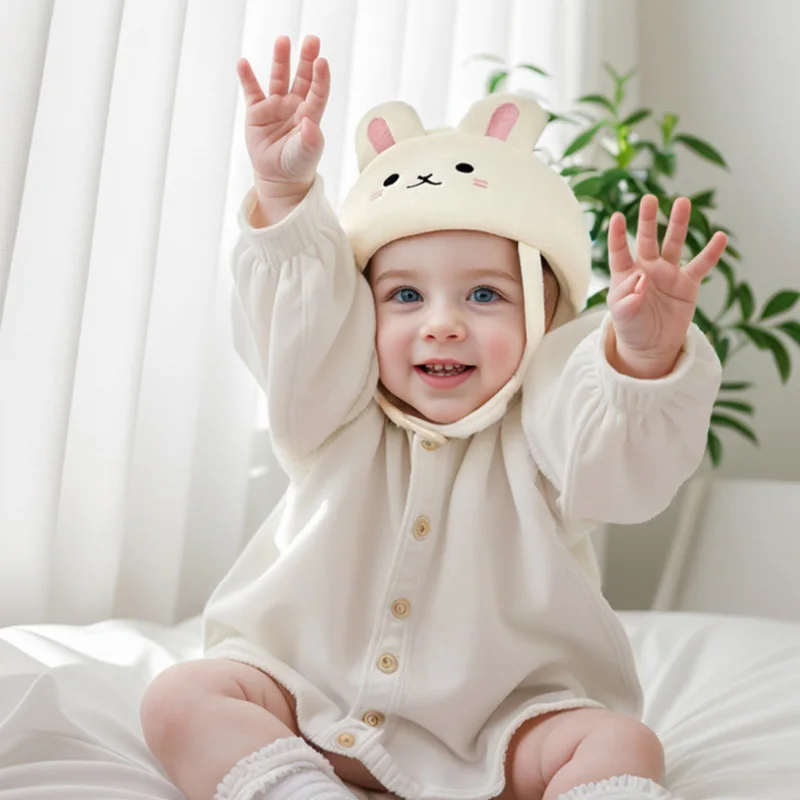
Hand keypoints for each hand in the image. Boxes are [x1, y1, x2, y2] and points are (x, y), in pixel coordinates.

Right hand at [236, 35, 329, 211]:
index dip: (321, 77)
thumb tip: (310, 124)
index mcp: (310, 114)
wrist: (278, 178)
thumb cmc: (297, 165)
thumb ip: (310, 140)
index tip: (322, 61)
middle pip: (303, 77)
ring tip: (283, 40)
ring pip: (279, 78)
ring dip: (281, 59)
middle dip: (307, 59)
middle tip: (312, 40)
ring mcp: (276, 106)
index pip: (318, 92)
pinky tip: (243, 63)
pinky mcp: (257, 112)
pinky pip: (252, 90)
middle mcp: (295, 106)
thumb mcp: (306, 155)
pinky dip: (247, 77)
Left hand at [606, 194, 727, 378]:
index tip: (617, 217)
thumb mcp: (622, 316)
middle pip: (647, 239)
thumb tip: (641, 279)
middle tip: (649, 199)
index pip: (619, 251)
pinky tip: (720, 237)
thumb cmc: (631, 328)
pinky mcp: (687, 284)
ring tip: (682, 202)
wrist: (652, 347)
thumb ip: (626, 298)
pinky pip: (700, 265)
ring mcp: (668, 273)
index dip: (617, 235)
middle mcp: (646, 268)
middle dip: (648, 219)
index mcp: (625, 274)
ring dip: (678, 224)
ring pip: (673, 244)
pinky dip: (710, 252)